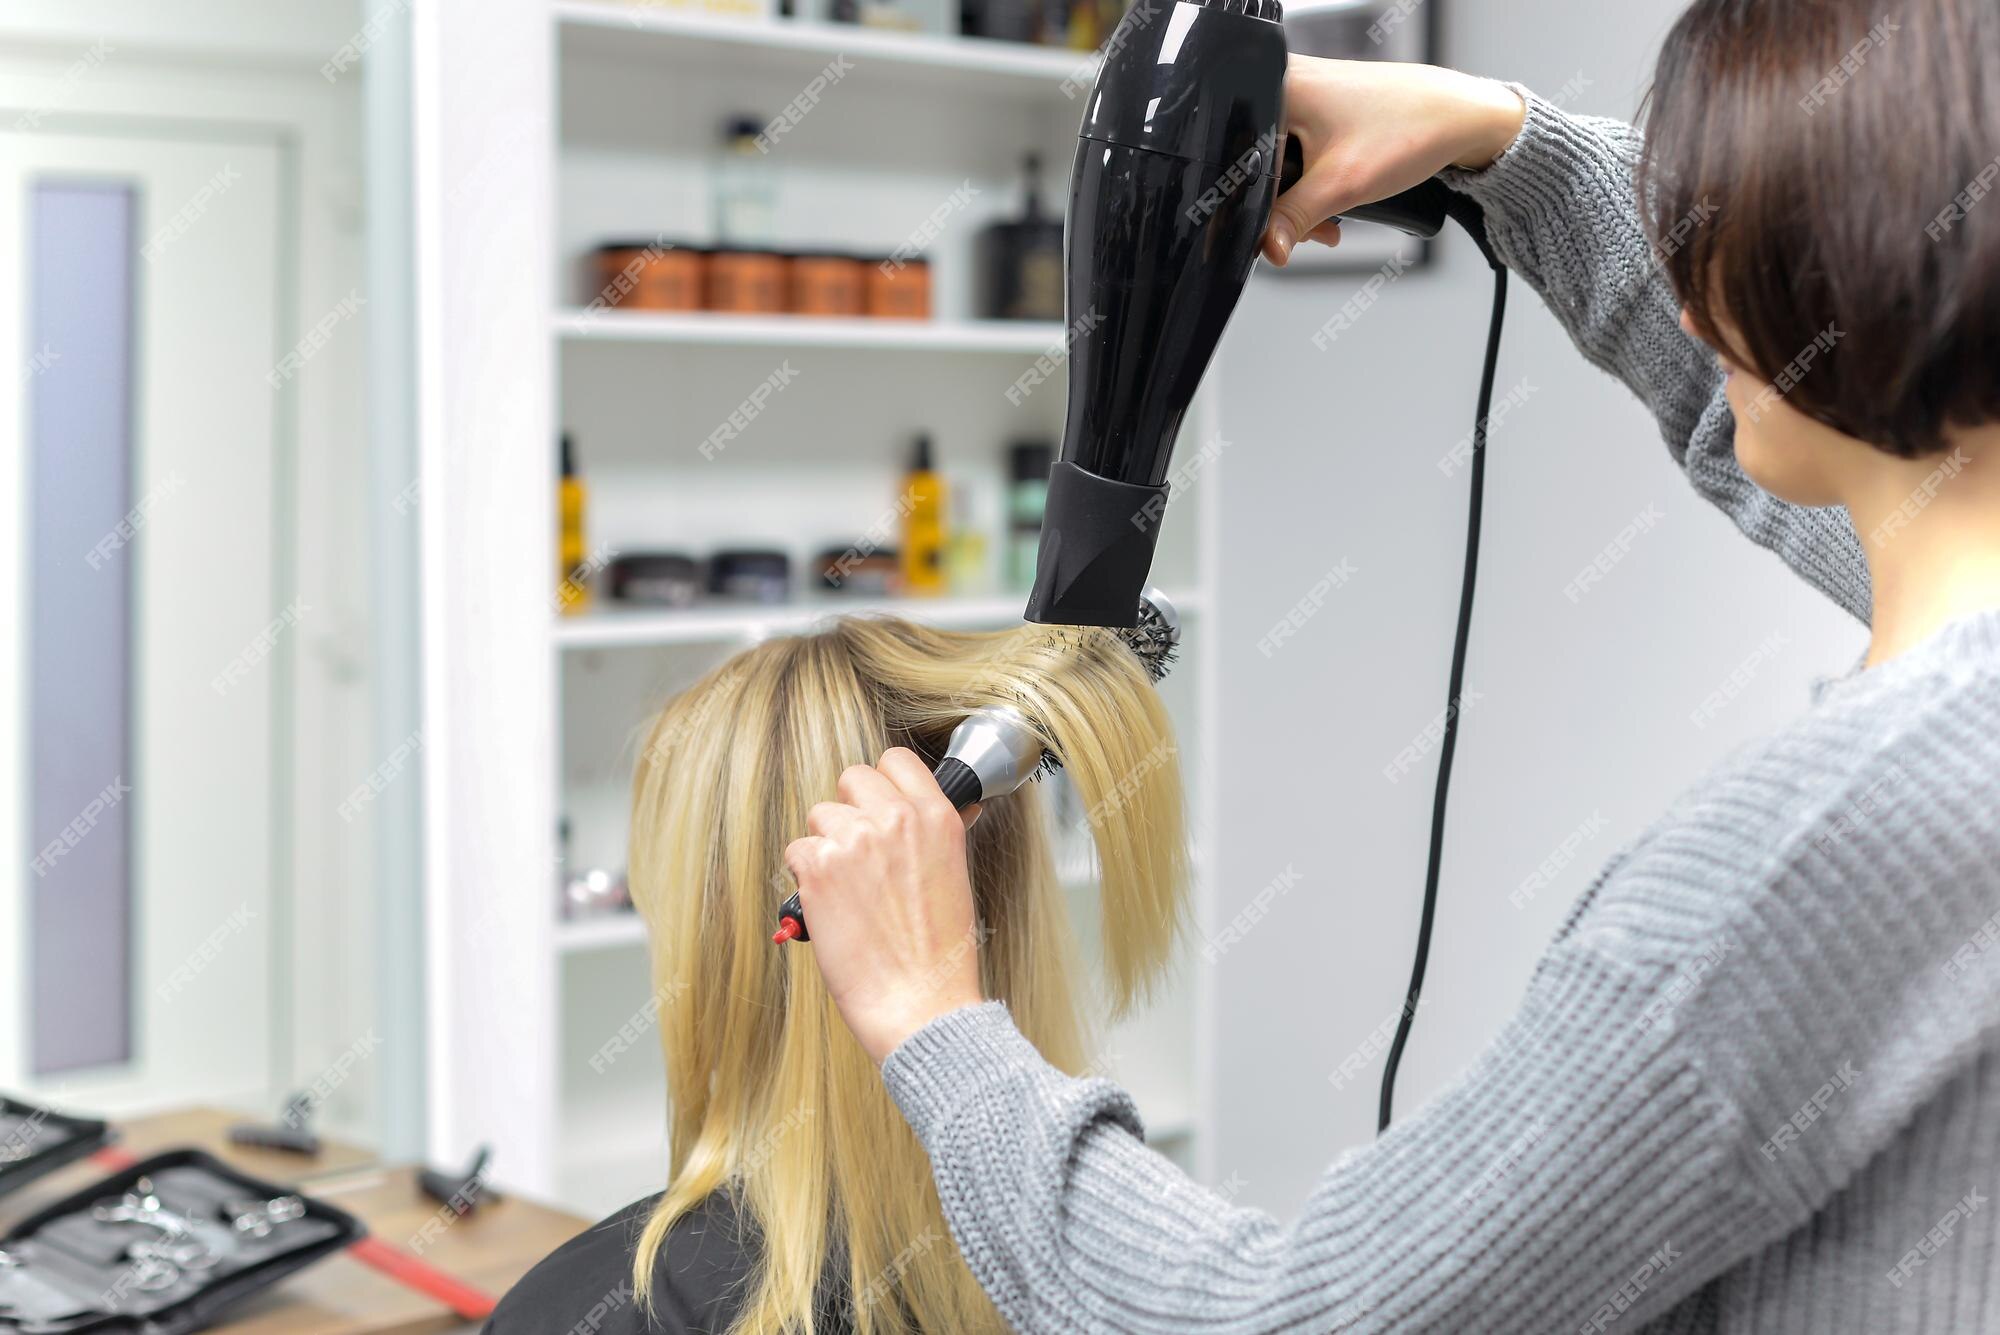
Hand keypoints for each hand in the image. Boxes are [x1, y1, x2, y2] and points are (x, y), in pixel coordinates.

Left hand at [784, 748, 986, 1063]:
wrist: (920, 1003)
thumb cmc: (940, 954)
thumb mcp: (954, 875)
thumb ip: (934, 833)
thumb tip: (925, 810)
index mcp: (936, 817)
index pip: (896, 761)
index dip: (883, 785)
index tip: (879, 809)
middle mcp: (896, 819)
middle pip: (851, 778)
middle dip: (850, 812)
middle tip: (859, 855)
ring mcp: (855, 840)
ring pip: (820, 816)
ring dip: (826, 847)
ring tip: (849, 892)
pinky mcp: (819, 868)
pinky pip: (796, 851)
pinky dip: (806, 878)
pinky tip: (830, 907)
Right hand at [1265, 57, 1526, 265]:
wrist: (1461, 117)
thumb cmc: (1411, 129)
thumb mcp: (1342, 185)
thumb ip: (1293, 220)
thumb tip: (1267, 249)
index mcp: (1279, 86)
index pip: (1244, 160)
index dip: (1261, 205)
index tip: (1283, 232)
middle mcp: (1288, 81)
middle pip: (1261, 160)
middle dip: (1287, 204)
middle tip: (1317, 228)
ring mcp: (1306, 90)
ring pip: (1283, 158)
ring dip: (1304, 195)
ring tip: (1336, 212)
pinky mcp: (1323, 103)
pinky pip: (1302, 148)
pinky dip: (1316, 177)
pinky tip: (1338, 191)